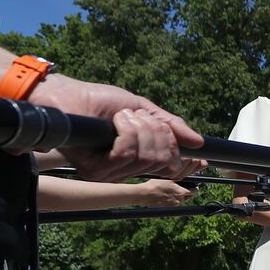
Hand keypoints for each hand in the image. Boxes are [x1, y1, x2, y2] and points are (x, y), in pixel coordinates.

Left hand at [30, 75, 205, 181]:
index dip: (187, 164)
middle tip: (138, 117)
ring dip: (139, 127)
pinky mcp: (96, 169)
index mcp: (136, 161)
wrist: (68, 95)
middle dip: (158, 132)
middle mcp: (124, 172)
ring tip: (122, 117)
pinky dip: (126, 130)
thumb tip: (199, 142)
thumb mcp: (144, 111)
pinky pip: (127, 153)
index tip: (201, 159)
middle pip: (164, 161)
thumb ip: (169, 126)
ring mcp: (110, 174)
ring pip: (147, 157)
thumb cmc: (101, 101)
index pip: (170, 171)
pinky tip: (115, 121)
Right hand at [134, 180, 196, 206]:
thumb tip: (186, 176)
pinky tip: (167, 194)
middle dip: (188, 192)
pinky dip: (173, 199)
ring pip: (180, 200)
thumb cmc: (156, 184)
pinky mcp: (167, 207)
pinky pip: (173, 203)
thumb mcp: (169, 178)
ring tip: (174, 190)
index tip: (194, 186)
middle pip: (188, 197)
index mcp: (182, 193)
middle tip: (184, 187)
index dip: (195, 188)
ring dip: (180, 196)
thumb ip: (180, 178)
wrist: (144, 194)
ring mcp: (173, 205)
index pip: (194, 191)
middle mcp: (179, 200)